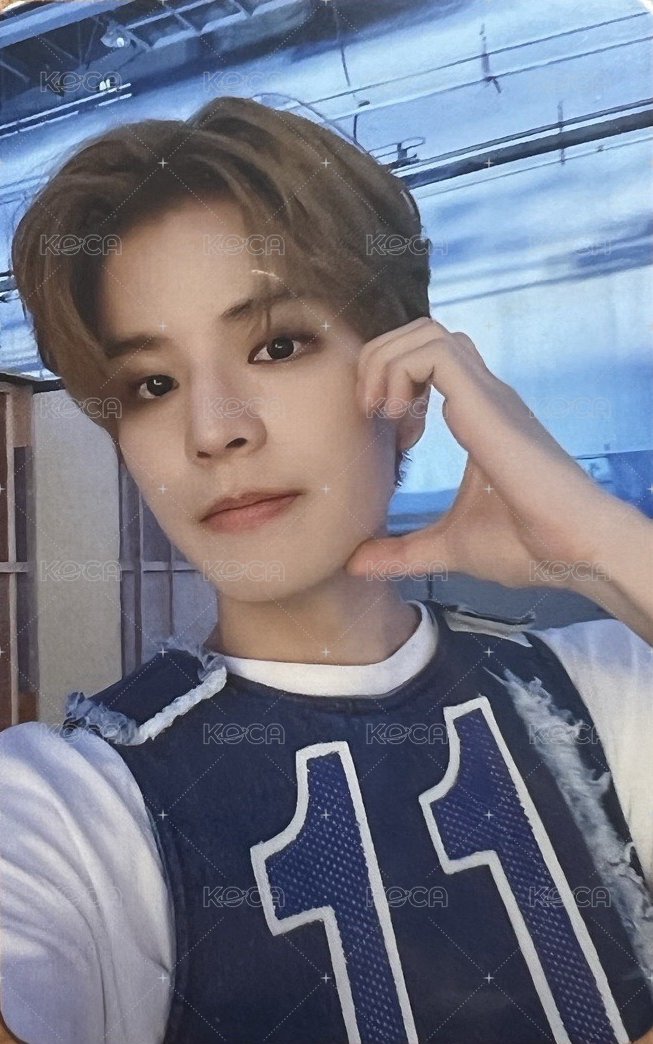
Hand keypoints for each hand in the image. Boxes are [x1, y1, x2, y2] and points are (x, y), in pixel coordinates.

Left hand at [344, 317, 616, 590]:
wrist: (575, 551)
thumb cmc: (528, 546)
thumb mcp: (447, 547)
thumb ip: (402, 552)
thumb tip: (358, 565)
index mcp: (477, 416)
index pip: (429, 361)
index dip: (392, 384)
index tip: (387, 435)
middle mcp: (482, 396)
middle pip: (422, 333)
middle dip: (380, 361)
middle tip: (370, 412)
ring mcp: (486, 395)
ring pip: (426, 331)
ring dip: (387, 362)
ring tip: (380, 412)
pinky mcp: (486, 402)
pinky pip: (434, 352)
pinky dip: (400, 372)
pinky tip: (397, 418)